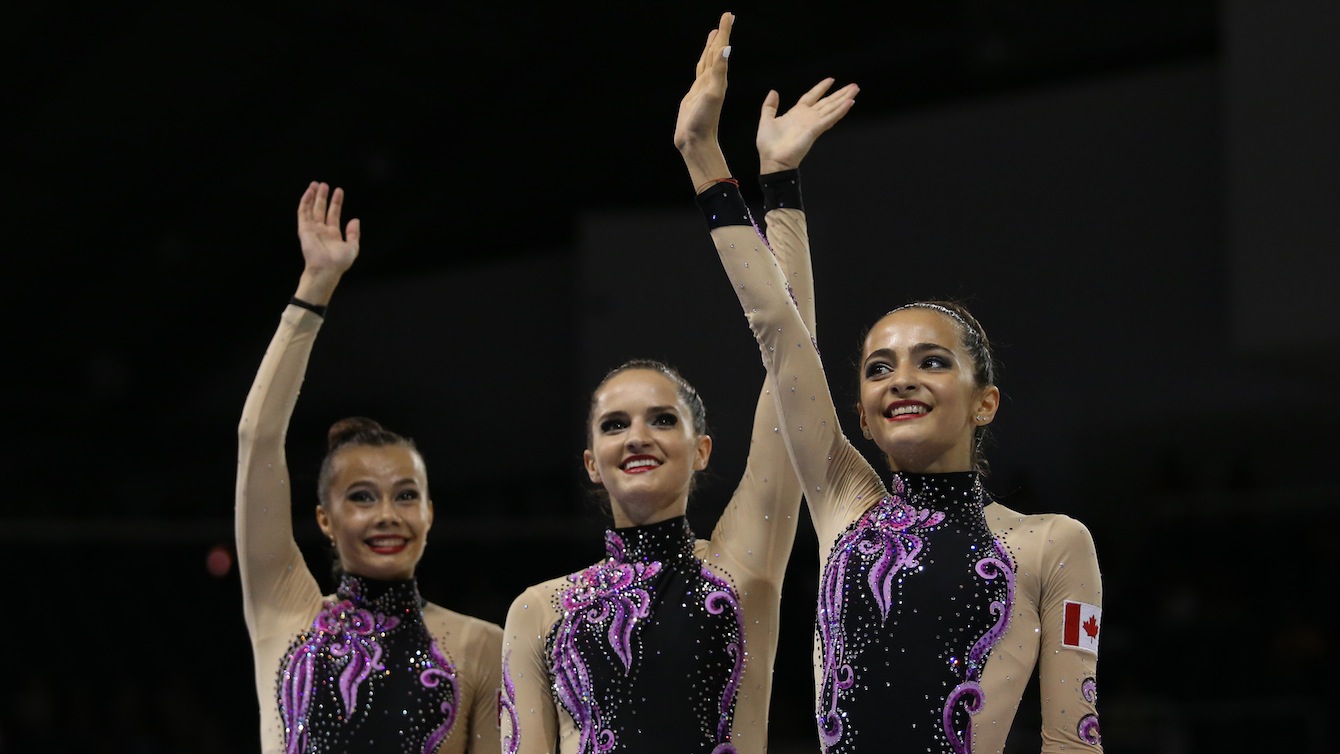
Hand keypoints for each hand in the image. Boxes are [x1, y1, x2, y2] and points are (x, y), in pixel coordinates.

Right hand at [297, 181, 359, 274]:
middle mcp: (321, 230)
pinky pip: (303, 213)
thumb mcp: (353, 247)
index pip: (334, 214)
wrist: (327, 269)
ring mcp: (312, 229)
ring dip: (313, 196)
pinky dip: (305, 202)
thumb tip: (355, 220)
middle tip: (324, 184)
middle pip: (321, 209)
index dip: (336, 202)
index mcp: (333, 234)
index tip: (338, 190)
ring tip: (316, 184)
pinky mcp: (304, 229)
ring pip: (311, 208)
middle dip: (322, 197)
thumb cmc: (339, 262)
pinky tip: (308, 192)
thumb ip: (354, 234)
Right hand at [673, 11, 733, 153]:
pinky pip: (699, 73)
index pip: (721, 49)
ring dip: (712, 47)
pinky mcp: (695, 95)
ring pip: (708, 61)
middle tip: (726, 17)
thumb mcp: (713, 94)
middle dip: (721, 34)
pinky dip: (702, 63)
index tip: (729, 15)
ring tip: (715, 33)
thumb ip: (718, 72)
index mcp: (718, 77)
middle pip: (716, 51)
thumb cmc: (704, 121)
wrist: (695, 141)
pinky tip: (703, 61)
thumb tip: (725, 49)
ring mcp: (703, 87)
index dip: (724, 32)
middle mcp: (712, 80)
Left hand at [756, 78, 858, 173]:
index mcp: (796, 113)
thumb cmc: (769, 145)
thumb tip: (774, 92)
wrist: (772, 160)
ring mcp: (813, 123)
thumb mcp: (766, 120)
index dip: (821, 88)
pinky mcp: (816, 130)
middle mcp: (807, 117)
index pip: (812, 96)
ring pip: (832, 108)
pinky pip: (830, 118)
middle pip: (827, 102)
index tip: (831, 80)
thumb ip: (770, 106)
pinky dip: (840, 110)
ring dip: (844, 98)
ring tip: (855, 90)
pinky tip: (849, 102)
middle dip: (840, 93)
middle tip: (853, 86)